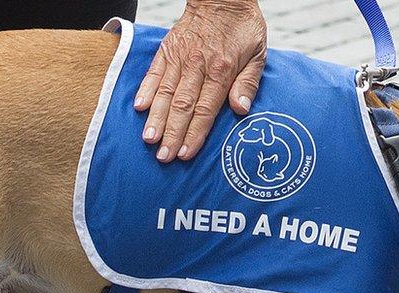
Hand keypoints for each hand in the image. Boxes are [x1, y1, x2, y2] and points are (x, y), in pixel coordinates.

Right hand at [135, 0, 266, 161]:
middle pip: (182, 105)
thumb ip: (248, 83)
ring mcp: (179, 57)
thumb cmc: (243, 28)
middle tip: (164, 157)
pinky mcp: (167, 49)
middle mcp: (197, 65)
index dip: (195, 133)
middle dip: (172, 133)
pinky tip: (140, 108)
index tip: (186, 153)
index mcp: (221, 70)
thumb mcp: (258, 54)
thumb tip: (241, 110)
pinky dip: (146, 89)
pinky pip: (154, 72)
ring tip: (149, 140)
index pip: (206, 109)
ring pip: (165, 91)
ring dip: (156, 118)